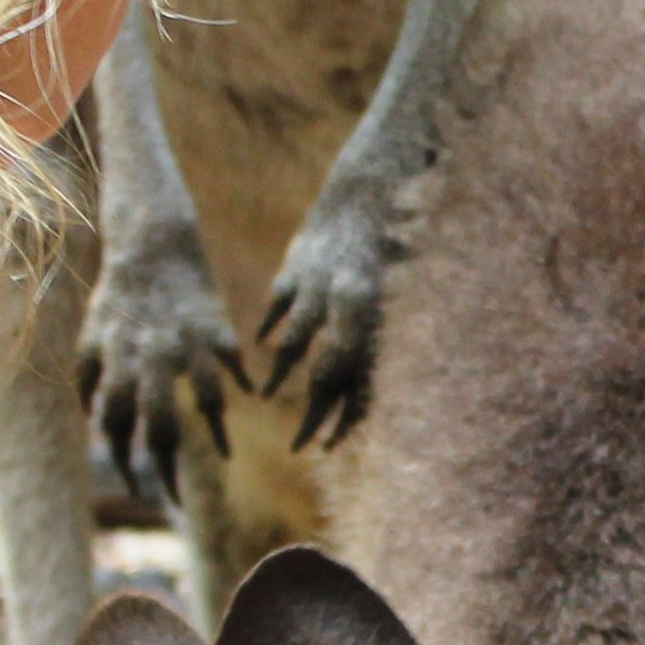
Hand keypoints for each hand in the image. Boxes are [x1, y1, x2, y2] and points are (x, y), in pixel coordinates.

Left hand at [79, 209, 239, 497]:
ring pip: (205, 398)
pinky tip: (250, 397)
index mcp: (115, 364)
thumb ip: (89, 381)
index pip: (116, 427)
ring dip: (214, 430)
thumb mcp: (90, 338)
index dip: (125, 462)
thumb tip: (97, 424)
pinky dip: (241, 382)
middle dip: (164, 468)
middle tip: (172, 500)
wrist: (149, 243)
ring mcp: (185, 344)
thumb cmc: (117, 298)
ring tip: (222, 452)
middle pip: (158, 426)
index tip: (137, 487)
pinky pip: (233, 364)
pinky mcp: (215, 326)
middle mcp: (149, 359)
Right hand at [250, 183, 391, 451]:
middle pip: (329, 374)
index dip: (346, 419)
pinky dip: (271, 328)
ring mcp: (319, 288)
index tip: (330, 447)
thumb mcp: (383, 303)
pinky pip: (278, 306)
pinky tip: (261, 349)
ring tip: (267, 398)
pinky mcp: (295, 269)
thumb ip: (368, 345)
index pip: (361, 384)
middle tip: (299, 446)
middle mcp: (349, 310)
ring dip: (282, 375)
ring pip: (298, 343)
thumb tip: (365, 398)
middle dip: (314, 414)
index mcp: (375, 323)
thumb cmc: (381, 258)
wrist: (367, 196)